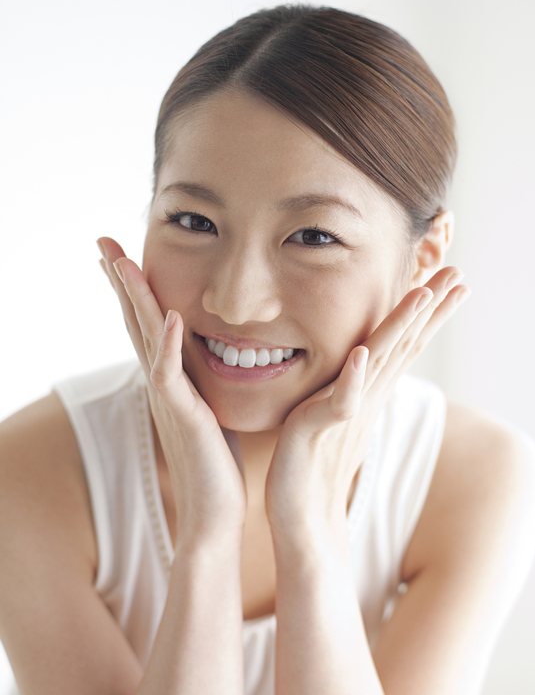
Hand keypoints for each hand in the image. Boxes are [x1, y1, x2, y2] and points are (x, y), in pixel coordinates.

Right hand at [97, 237, 246, 541]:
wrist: (213, 508)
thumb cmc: (215, 460)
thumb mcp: (206, 407)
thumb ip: (198, 381)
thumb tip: (205, 358)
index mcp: (169, 376)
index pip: (146, 323)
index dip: (132, 289)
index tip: (121, 255)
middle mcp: (162, 381)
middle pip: (135, 321)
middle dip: (120, 281)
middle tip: (103, 242)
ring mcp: (168, 397)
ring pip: (146, 339)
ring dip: (135, 300)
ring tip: (122, 262)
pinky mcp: (183, 415)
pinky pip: (171, 375)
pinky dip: (169, 345)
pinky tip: (172, 316)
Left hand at [265, 267, 468, 541]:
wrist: (301, 517)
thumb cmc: (311, 467)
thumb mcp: (334, 417)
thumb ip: (351, 391)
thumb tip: (362, 368)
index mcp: (367, 391)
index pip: (403, 346)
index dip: (427, 315)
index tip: (452, 283)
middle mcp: (364, 397)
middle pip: (402, 346)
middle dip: (430, 309)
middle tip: (457, 274)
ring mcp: (346, 413)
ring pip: (379, 364)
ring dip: (401, 329)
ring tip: (422, 295)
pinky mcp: (319, 430)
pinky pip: (341, 403)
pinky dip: (353, 380)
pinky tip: (361, 355)